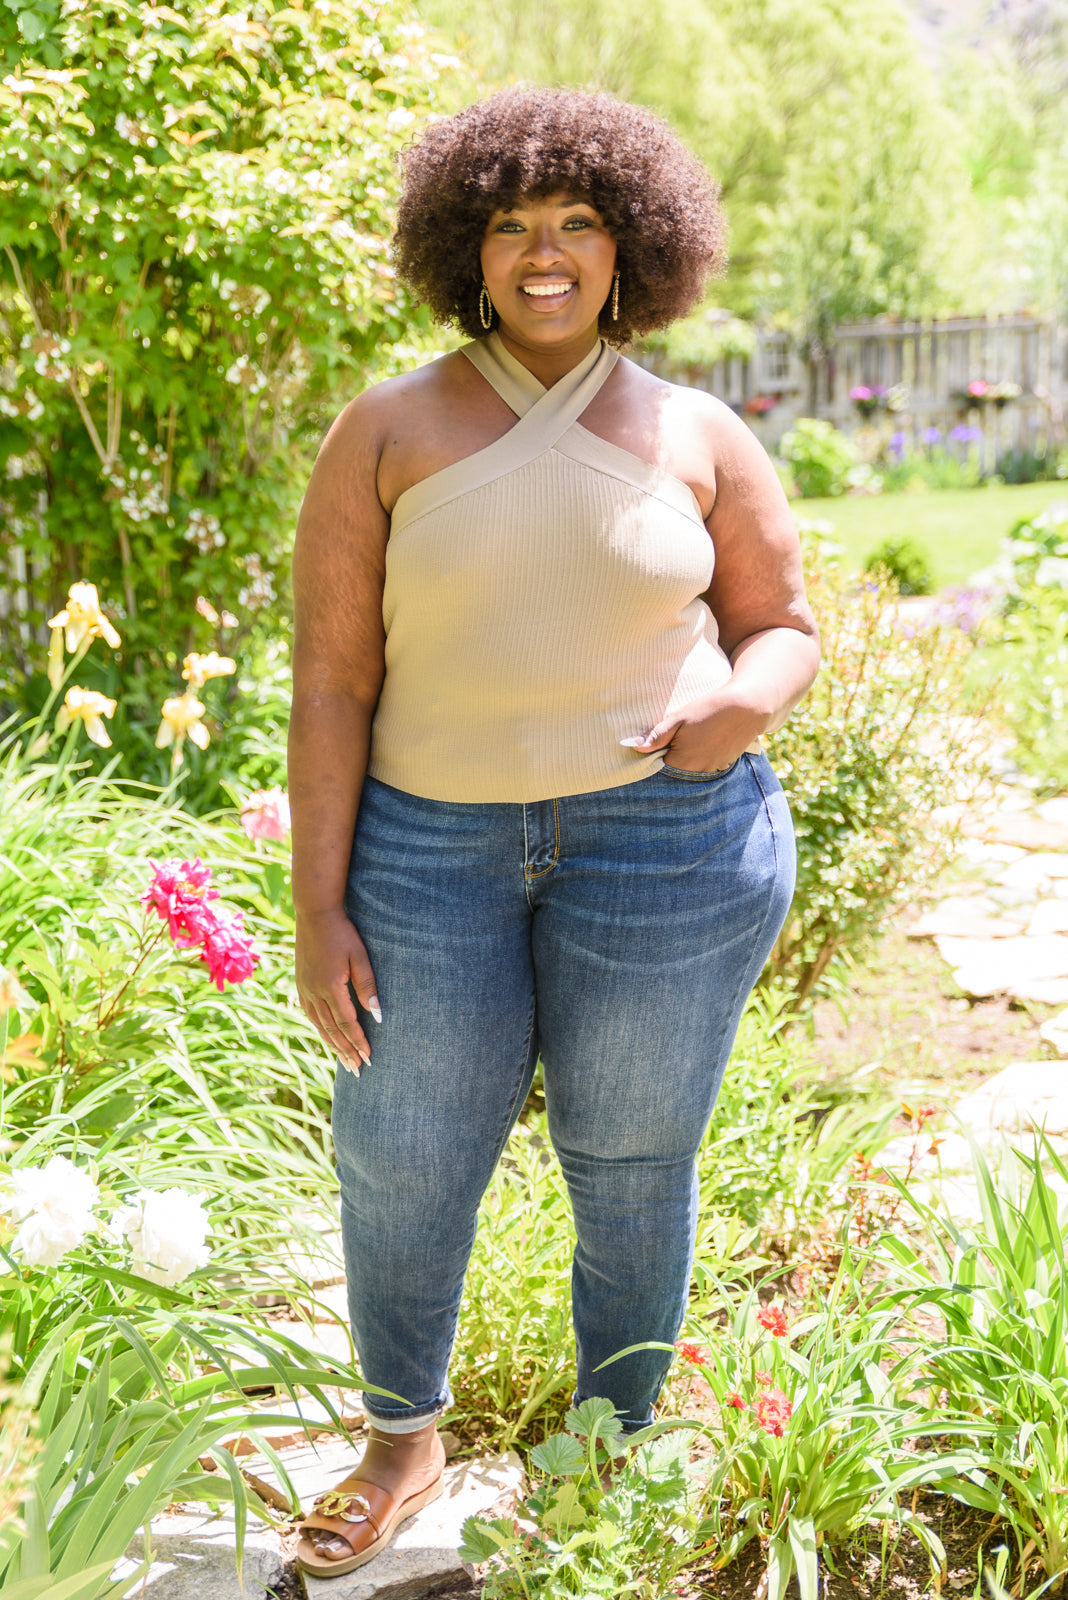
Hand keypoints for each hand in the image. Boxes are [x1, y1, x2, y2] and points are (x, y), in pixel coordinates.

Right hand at [295, 907, 379, 1075]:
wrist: (315, 914)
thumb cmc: (342, 932)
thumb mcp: (360, 956)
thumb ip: (367, 986)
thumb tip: (377, 1015)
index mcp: (331, 986)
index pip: (347, 1023)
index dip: (358, 1042)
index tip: (369, 1058)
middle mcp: (315, 992)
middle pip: (332, 1030)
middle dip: (346, 1051)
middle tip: (357, 1070)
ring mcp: (305, 989)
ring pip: (319, 1025)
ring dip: (333, 1044)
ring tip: (344, 1061)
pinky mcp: (301, 984)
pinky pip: (310, 1015)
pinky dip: (320, 1029)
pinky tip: (327, 1036)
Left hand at [621, 686, 769, 773]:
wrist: (747, 706)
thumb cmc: (709, 710)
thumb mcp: (678, 719)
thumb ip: (656, 736)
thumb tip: (632, 746)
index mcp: (683, 763)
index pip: (660, 767)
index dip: (657, 755)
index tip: (659, 742)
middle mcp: (699, 771)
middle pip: (677, 769)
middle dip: (673, 756)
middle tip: (679, 735)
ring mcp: (715, 768)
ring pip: (694, 767)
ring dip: (690, 756)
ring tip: (696, 735)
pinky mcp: (726, 763)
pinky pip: (708, 763)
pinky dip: (705, 754)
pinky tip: (708, 738)